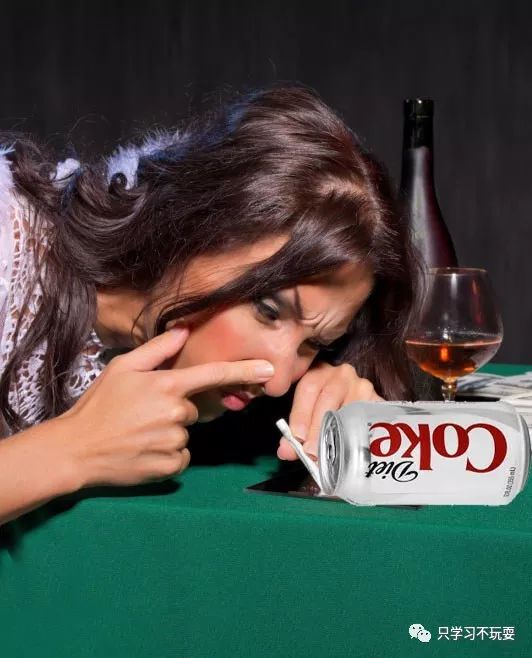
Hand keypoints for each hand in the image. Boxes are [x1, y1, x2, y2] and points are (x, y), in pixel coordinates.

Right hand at [59, 328, 274, 487]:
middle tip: (143, 413)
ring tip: (138, 433)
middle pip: (193, 409)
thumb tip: (184, 330)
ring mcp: (174, 442)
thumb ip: (157, 349)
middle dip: (175, 409)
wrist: (76, 449)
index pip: (213, 375)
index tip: (269, 370)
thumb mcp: (122, 368)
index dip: (244, 371)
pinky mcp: (170, 466)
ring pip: (185, 434)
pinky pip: (181, 457)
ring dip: (169, 433)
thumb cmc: (98, 405)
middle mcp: (176, 413)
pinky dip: (167, 455)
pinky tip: (144, 451)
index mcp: (167, 386)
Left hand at [277, 362, 381, 461]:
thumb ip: (295, 434)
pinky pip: (369, 418)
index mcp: (319, 373)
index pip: (309, 387)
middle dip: (318, 427)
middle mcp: (342, 375)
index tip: (297, 437)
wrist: (353, 406)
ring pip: (350, 408)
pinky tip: (352, 449)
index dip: (301, 414)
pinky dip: (359, 435)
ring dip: (338, 433)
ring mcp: (362, 386)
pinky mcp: (378, 401)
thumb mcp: (307, 415)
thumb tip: (286, 451)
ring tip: (330, 453)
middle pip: (329, 398)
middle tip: (312, 452)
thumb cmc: (325, 410)